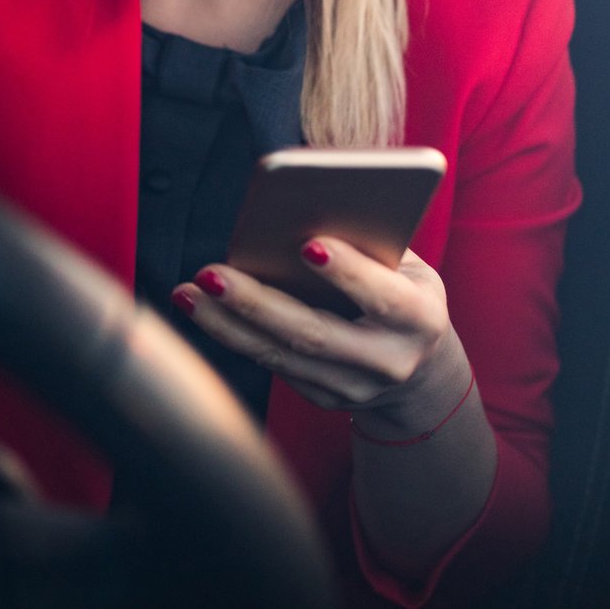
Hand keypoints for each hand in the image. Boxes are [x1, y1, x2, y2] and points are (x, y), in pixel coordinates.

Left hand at [171, 238, 469, 432]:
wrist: (421, 370)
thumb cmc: (404, 292)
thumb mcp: (408, 267)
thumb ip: (369, 244)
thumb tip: (304, 210)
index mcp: (420, 319)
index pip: (383, 297)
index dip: (348, 273)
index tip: (307, 243)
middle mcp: (390, 362)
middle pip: (314, 334)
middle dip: (257, 303)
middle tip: (210, 272)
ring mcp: (355, 388)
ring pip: (282, 355)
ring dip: (227, 323)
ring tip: (187, 292)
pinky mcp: (325, 398)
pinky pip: (273, 364)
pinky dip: (233, 335)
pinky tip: (201, 308)